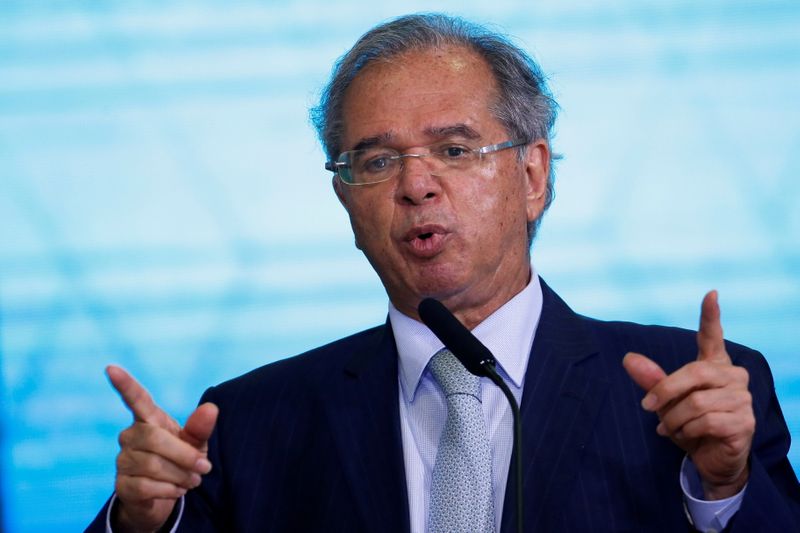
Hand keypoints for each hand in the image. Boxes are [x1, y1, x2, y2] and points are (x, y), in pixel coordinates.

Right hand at [106, 365, 217, 531]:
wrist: (165, 495)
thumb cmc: (181, 460)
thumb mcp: (196, 443)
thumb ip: (201, 428)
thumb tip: (211, 408)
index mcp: (149, 419)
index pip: (136, 398)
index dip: (125, 384)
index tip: (111, 368)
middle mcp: (131, 436)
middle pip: (155, 440)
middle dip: (185, 455)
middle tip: (204, 467)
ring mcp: (123, 460)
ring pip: (153, 466)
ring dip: (181, 476)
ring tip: (192, 480)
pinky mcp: (121, 484)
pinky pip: (147, 486)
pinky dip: (170, 490)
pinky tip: (177, 490)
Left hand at [623, 291, 753, 499]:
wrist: (710, 459)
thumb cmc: (690, 424)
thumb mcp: (666, 402)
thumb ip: (651, 380)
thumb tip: (628, 358)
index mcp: (714, 365)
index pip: (713, 336)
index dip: (711, 315)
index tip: (710, 293)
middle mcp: (733, 376)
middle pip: (694, 373)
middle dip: (665, 391)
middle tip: (647, 407)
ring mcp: (743, 399)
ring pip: (697, 401)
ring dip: (674, 418)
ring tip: (669, 427)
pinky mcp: (745, 422)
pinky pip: (706, 421)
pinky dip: (687, 430)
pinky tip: (685, 435)